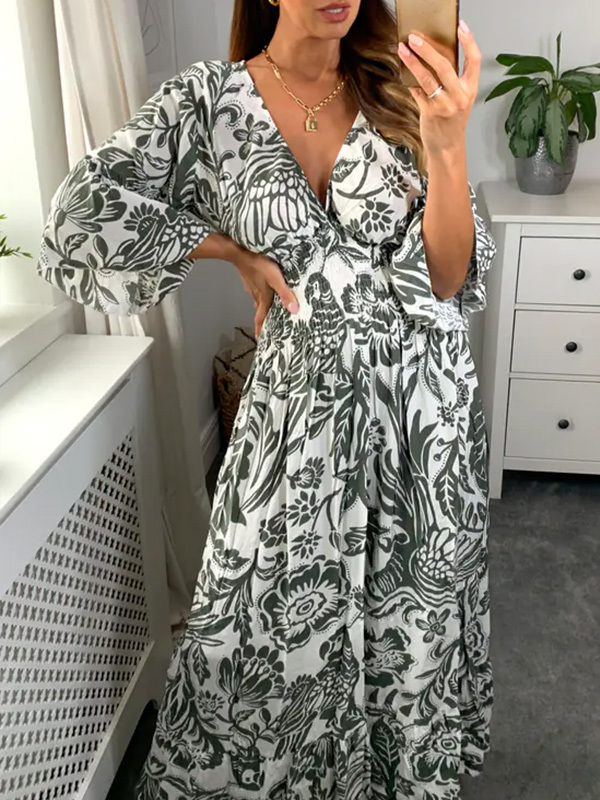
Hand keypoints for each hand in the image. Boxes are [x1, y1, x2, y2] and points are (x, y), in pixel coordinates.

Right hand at [231, 246, 298, 337]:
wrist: (240, 251)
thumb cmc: (258, 264)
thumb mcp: (275, 278)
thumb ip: (285, 294)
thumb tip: (294, 310)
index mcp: (263, 298)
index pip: (261, 318)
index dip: (261, 329)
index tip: (260, 338)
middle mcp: (256, 294)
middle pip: (260, 310)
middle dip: (264, 319)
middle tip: (268, 325)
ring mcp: (251, 285)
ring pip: (258, 300)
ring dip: (263, 306)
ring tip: (269, 309)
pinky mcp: (250, 277)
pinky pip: (255, 290)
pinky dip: (260, 294)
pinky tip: (263, 288)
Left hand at [397, 21, 480, 157]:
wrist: (447, 146)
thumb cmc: (452, 121)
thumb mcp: (460, 99)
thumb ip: (453, 80)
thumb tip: (434, 56)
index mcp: (470, 89)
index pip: (474, 60)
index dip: (469, 42)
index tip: (460, 27)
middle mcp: (459, 96)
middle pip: (444, 66)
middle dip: (427, 49)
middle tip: (415, 38)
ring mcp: (444, 105)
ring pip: (427, 78)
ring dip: (412, 62)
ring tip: (403, 50)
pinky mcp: (430, 112)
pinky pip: (417, 91)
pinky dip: (409, 80)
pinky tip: (403, 71)